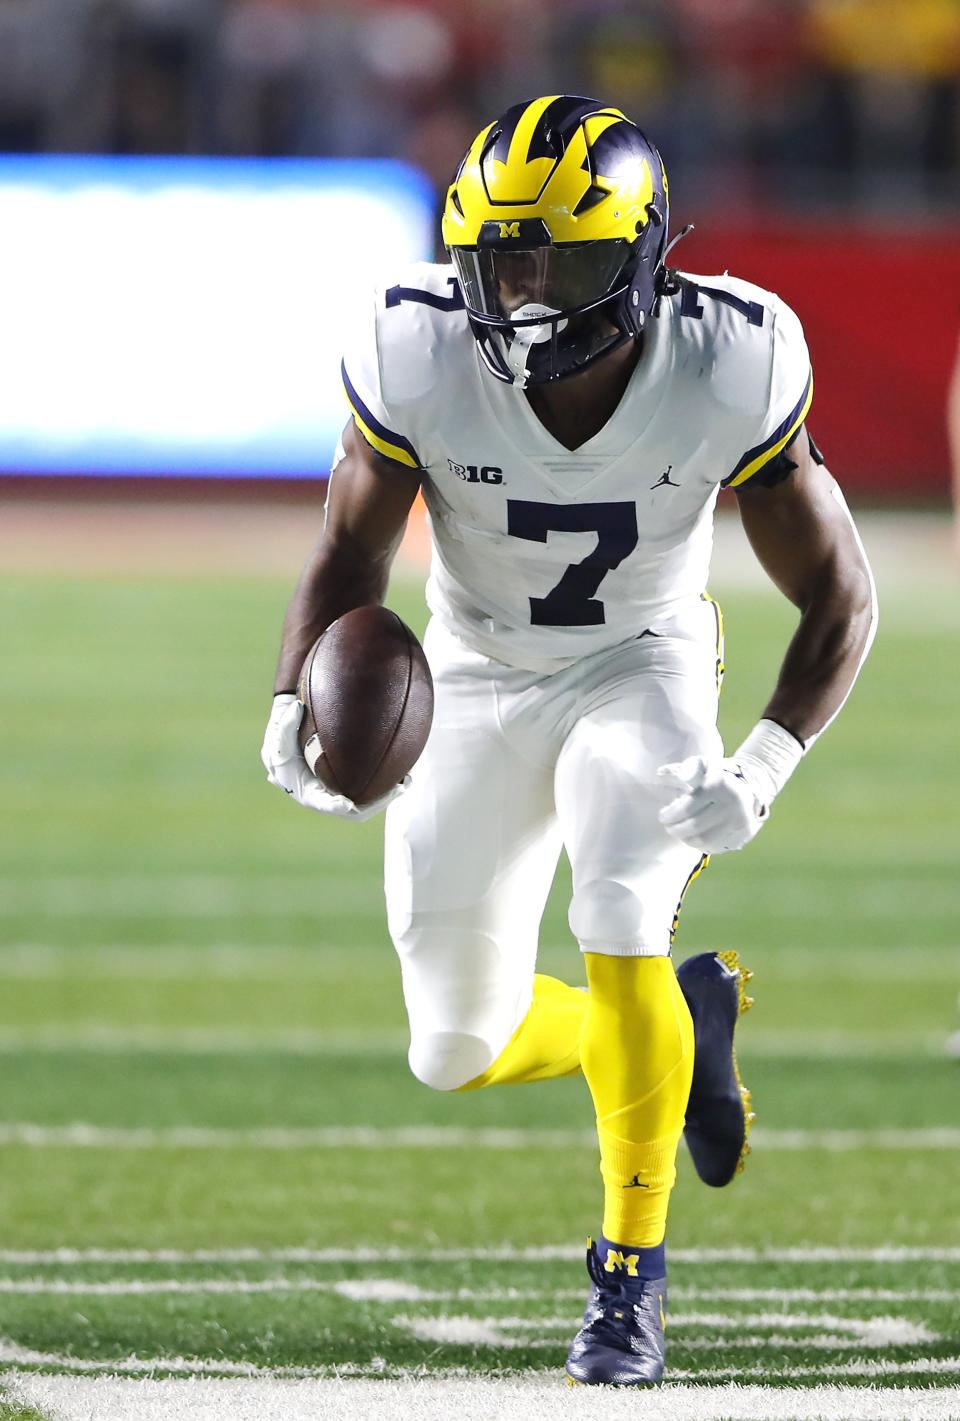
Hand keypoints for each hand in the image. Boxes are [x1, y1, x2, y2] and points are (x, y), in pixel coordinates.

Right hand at [260, 694, 405, 820]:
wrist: (292, 747)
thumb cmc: (285, 740)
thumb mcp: (280, 733)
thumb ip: (286, 723)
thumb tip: (297, 707)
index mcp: (306, 792)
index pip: (320, 803)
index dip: (333, 806)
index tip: (347, 804)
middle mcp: (326, 798)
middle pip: (353, 810)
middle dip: (375, 803)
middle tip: (396, 789)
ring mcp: (339, 795)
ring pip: (366, 803)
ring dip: (385, 796)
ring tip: (405, 782)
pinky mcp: (350, 788)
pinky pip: (370, 792)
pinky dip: (385, 787)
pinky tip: (404, 774)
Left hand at [657, 720, 803, 854]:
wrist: (753, 784)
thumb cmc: (719, 776)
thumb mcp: (704, 766)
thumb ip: (682, 769)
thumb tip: (660, 772)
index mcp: (718, 784)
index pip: (687, 807)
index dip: (670, 815)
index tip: (663, 816)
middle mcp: (731, 803)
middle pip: (694, 826)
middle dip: (676, 829)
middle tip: (669, 827)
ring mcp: (739, 820)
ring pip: (704, 840)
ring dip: (686, 840)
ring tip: (680, 834)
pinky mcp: (744, 833)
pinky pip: (717, 846)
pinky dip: (702, 845)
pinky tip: (695, 839)